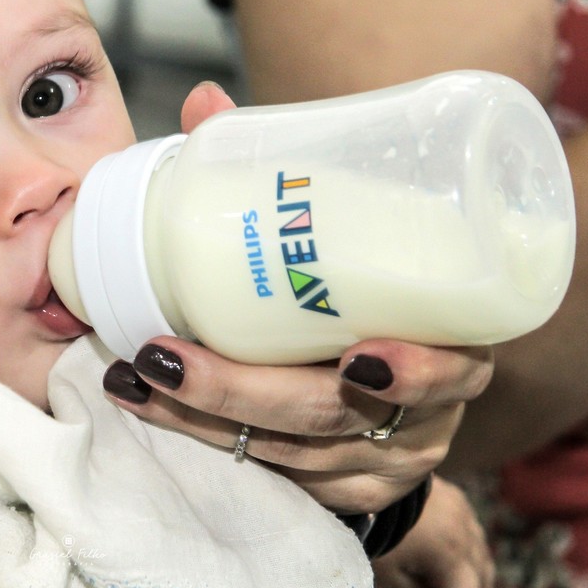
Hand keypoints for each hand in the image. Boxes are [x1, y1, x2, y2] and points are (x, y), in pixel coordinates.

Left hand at [99, 83, 494, 512]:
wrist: (395, 388)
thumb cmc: (366, 290)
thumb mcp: (347, 237)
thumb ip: (283, 173)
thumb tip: (207, 100)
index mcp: (450, 345)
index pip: (454, 368)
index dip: (417, 372)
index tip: (358, 361)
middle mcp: (419, 414)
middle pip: (335, 419)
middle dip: (242, 394)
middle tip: (164, 357)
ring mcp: (375, 460)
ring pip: (286, 453)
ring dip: (202, 418)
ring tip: (133, 376)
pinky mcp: (335, 488)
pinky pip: (267, 474)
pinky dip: (202, 438)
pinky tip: (148, 405)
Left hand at [372, 476, 493, 587]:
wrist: (365, 478)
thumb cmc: (374, 534)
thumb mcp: (391, 579)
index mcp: (450, 557)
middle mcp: (465, 535)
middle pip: (482, 578)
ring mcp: (464, 514)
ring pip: (482, 554)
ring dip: (473, 574)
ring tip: (453, 585)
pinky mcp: (457, 498)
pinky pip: (473, 531)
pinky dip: (469, 549)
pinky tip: (452, 555)